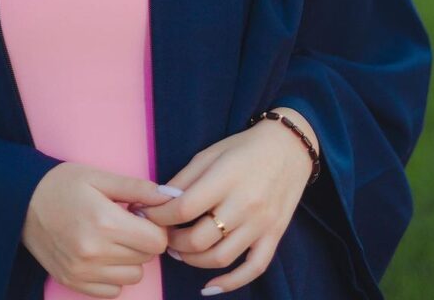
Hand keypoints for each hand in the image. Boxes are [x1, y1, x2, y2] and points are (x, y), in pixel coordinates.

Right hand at [21, 161, 174, 297]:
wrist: (21, 202)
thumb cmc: (62, 184)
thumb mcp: (99, 176)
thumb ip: (136, 187)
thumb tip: (169, 196)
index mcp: (105, 221)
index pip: (156, 240)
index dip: (154, 226)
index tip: (141, 215)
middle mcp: (95, 252)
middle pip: (146, 257)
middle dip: (142, 239)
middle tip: (125, 222)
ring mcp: (83, 271)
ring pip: (132, 276)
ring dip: (129, 259)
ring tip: (111, 237)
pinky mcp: (73, 282)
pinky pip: (112, 291)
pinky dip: (112, 275)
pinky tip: (100, 253)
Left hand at [130, 108, 317, 294]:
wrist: (289, 147)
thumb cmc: (244, 147)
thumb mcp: (210, 153)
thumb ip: (185, 178)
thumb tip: (159, 201)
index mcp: (225, 178)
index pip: (184, 208)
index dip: (159, 216)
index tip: (145, 214)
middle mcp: (244, 204)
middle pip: (200, 239)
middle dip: (173, 241)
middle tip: (162, 235)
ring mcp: (261, 224)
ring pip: (221, 258)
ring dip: (192, 260)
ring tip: (179, 251)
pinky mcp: (274, 236)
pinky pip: (253, 269)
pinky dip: (230, 283)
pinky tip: (209, 287)